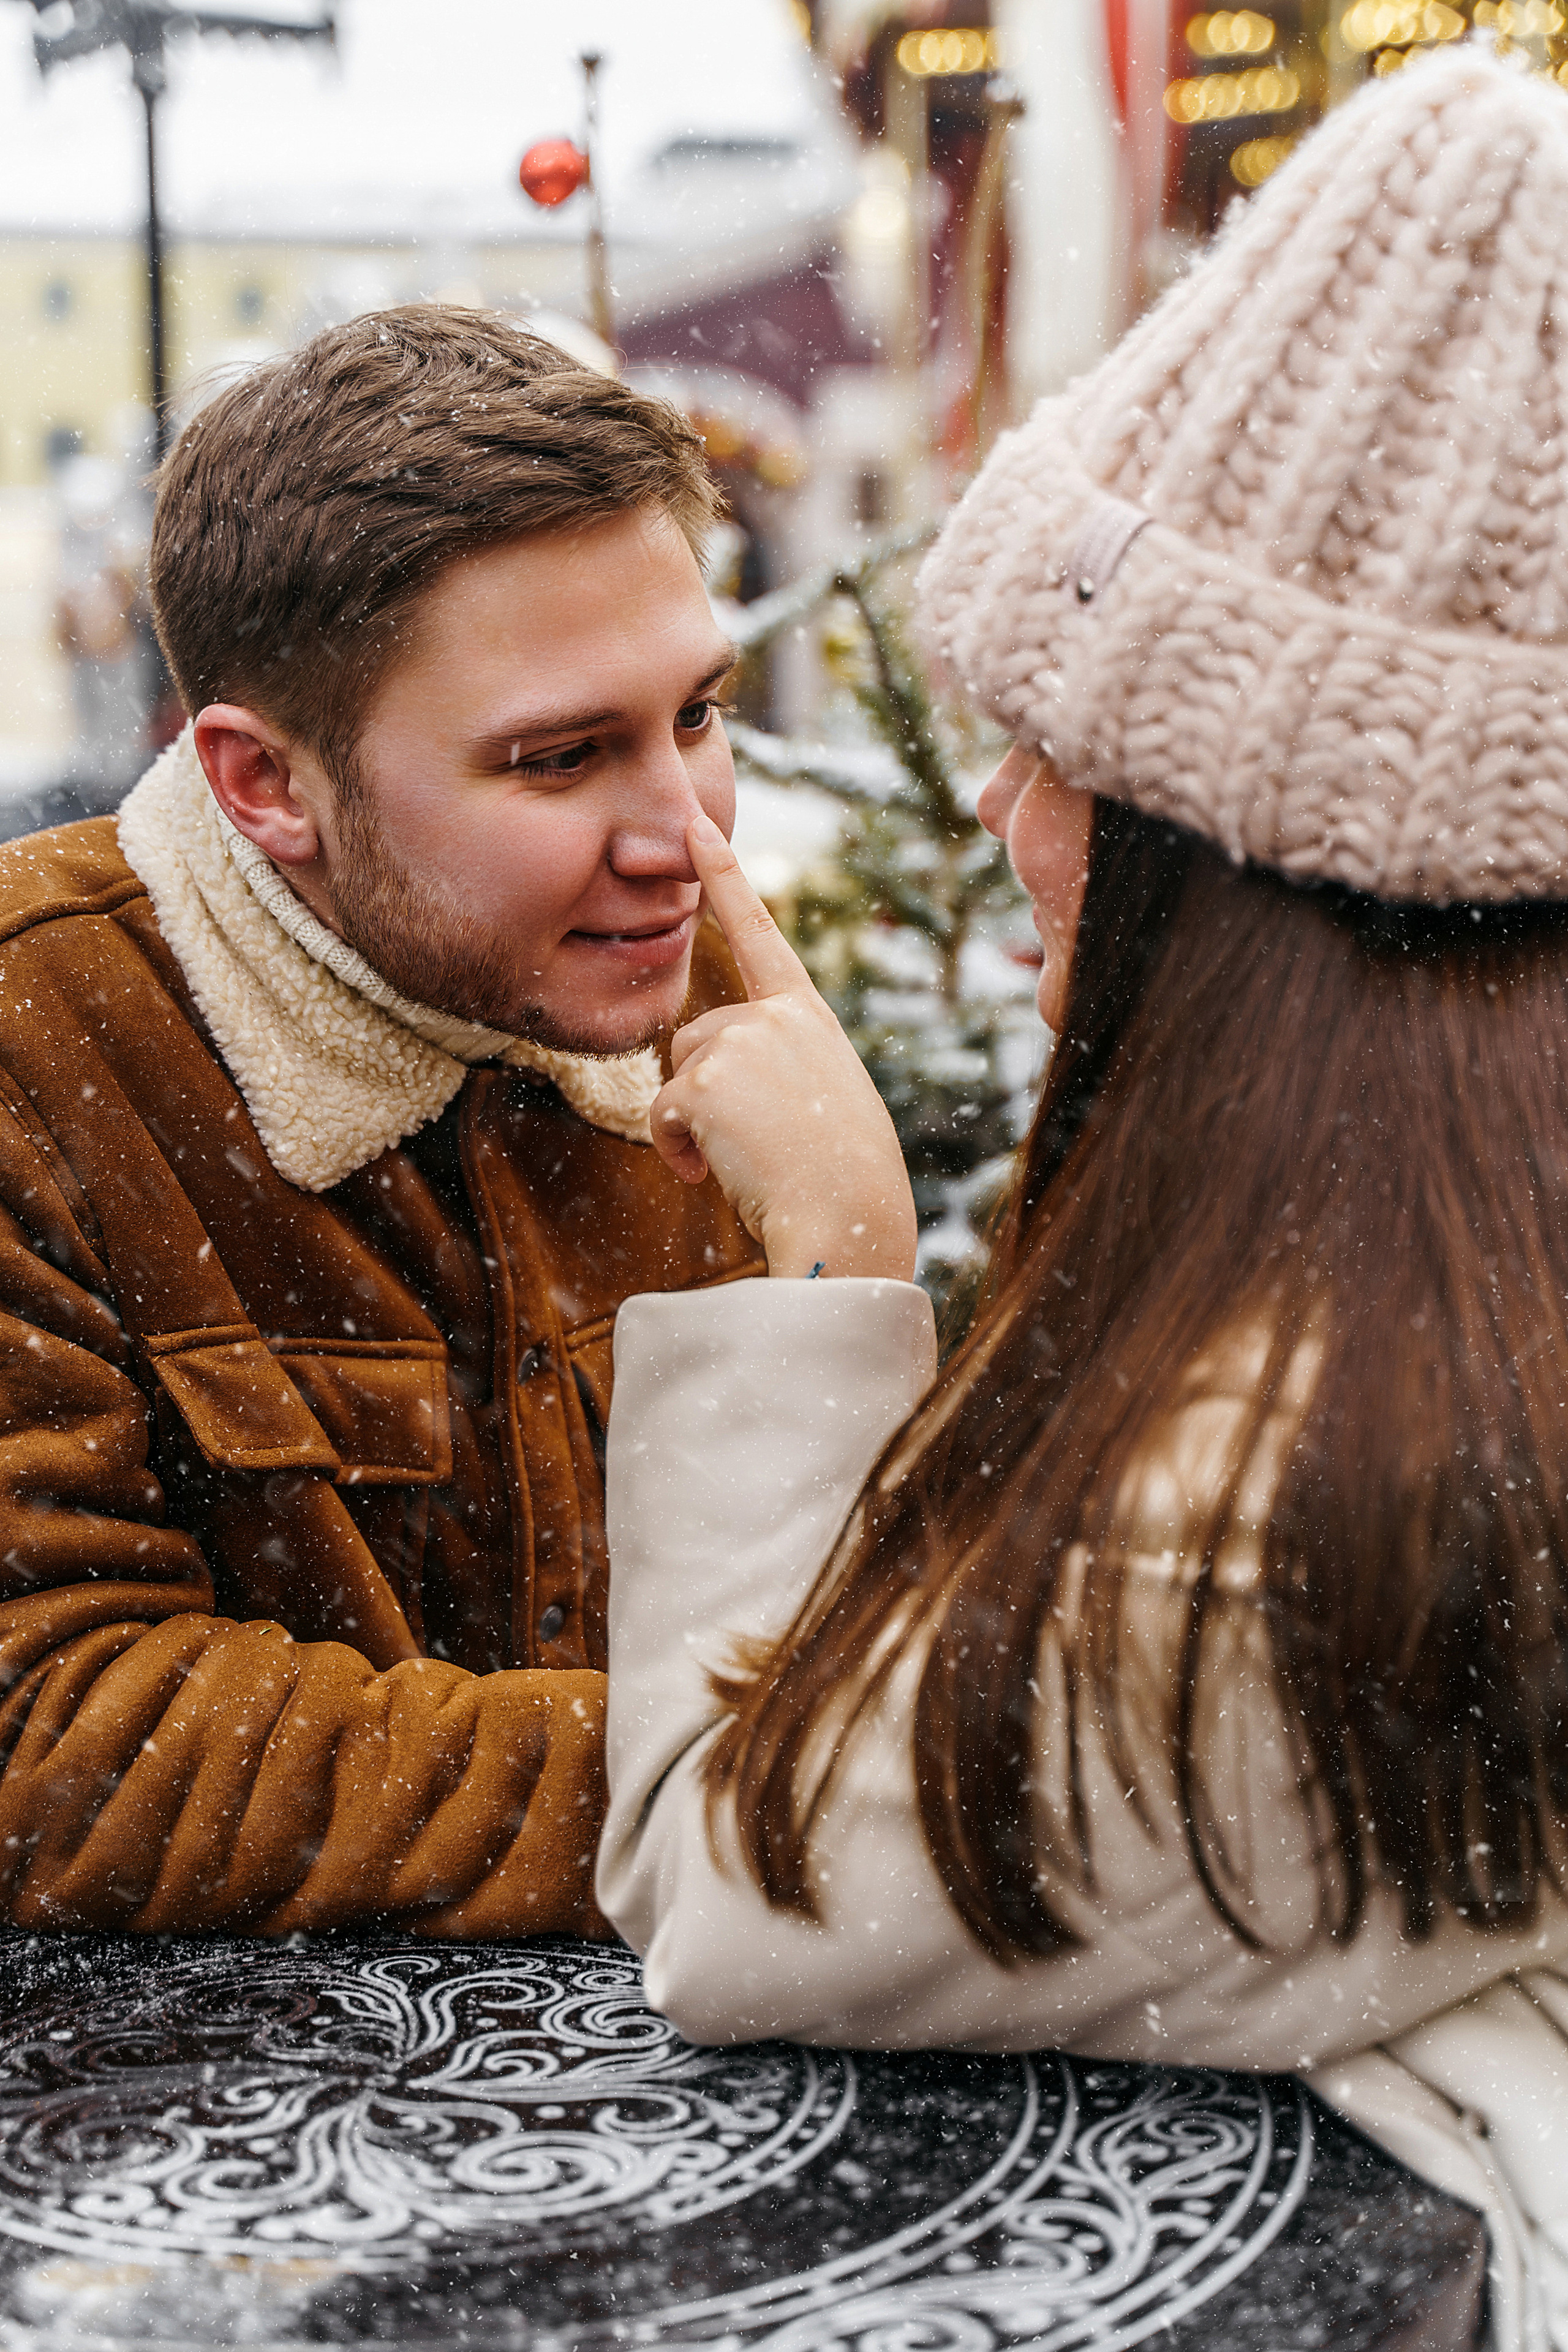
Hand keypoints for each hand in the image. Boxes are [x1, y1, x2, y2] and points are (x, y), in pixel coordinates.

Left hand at [652, 814, 917, 1281]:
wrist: (847, 1220)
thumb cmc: (842, 1179)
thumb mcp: (822, 1098)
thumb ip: (777, 1066)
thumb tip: (706, 1082)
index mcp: (807, 1016)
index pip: (759, 932)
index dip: (724, 875)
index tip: (695, 826)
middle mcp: (775, 1016)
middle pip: (697, 1038)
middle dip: (705, 1091)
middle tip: (758, 1140)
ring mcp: (740, 1043)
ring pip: (677, 1075)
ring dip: (693, 1123)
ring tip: (748, 1158)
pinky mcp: (704, 1080)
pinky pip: (661, 1116)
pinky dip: (677, 1152)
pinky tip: (717, 1172)